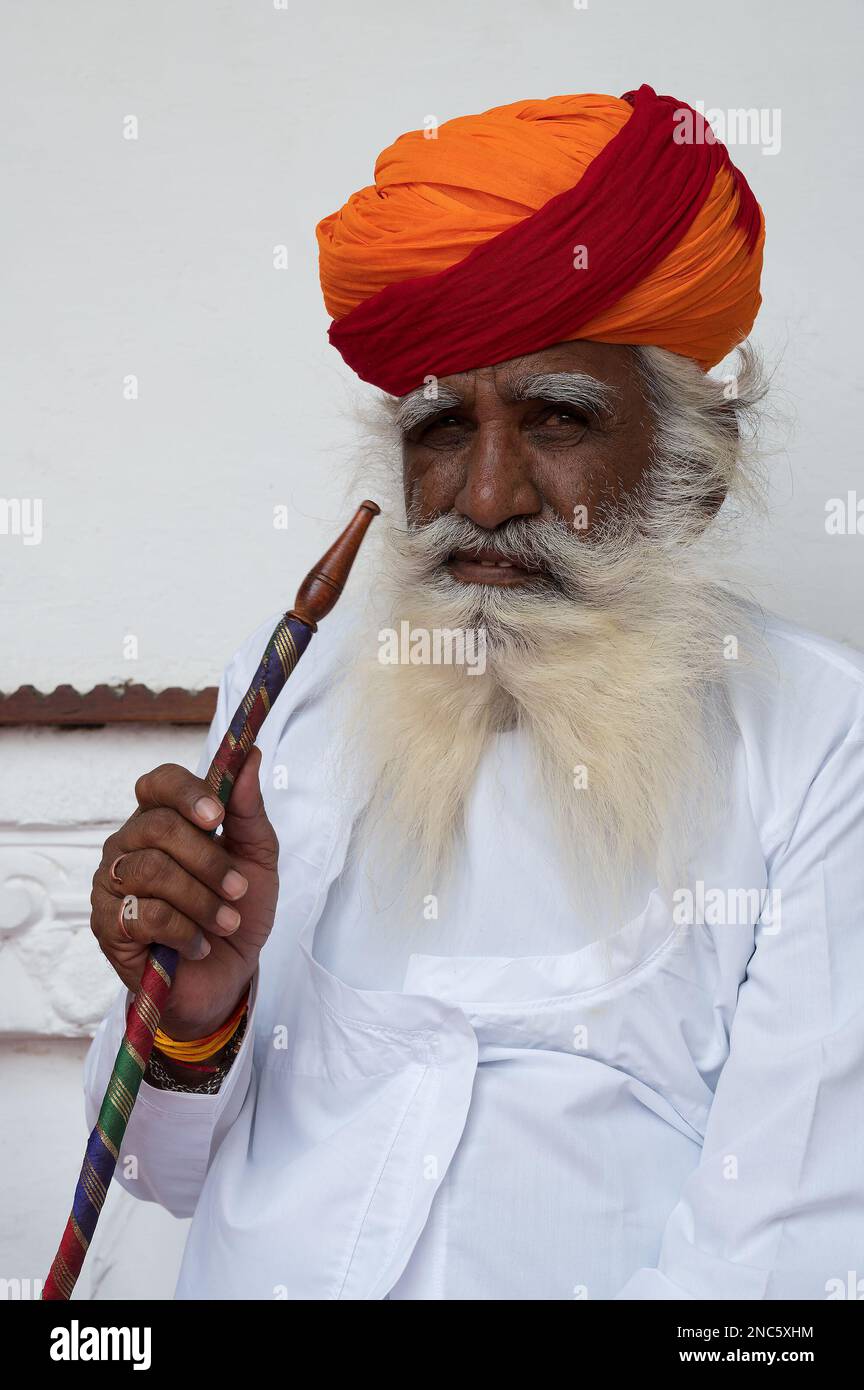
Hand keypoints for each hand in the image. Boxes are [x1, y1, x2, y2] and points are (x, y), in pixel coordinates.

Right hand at [90, 749, 277, 1038]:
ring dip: (201, 900)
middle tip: (238, 890)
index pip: (159, 783)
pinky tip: (197, 945)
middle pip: (158, 828)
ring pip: (151, 871)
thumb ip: (249, 810)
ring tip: (225, 923)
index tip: (218, 815)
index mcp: (164, 819)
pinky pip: (143, 914)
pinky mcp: (106, 924)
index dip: (186, 793)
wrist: (227, 976)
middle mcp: (129, 843)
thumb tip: (250, 755)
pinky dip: (183, 931)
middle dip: (208, 861)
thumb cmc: (238, 911)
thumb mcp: (257, 859)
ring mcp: (112, 883)